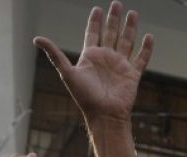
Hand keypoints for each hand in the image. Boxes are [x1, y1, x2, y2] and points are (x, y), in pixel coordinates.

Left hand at [35, 3, 151, 126]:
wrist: (104, 115)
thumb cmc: (85, 97)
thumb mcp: (67, 73)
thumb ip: (55, 54)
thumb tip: (37, 39)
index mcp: (91, 56)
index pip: (93, 33)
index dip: (95, 21)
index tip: (97, 9)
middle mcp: (107, 58)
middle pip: (111, 33)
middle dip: (114, 18)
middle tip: (117, 4)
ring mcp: (120, 66)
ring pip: (126, 42)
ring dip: (130, 28)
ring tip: (133, 13)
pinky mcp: (132, 75)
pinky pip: (141, 59)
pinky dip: (146, 49)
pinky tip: (149, 37)